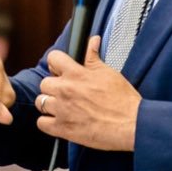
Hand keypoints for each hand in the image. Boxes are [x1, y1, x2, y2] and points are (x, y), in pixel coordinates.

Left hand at [35, 36, 139, 150]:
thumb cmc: (123, 100)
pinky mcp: (63, 129)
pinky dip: (48, 122)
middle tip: (65, 92)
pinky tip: (58, 120)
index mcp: (76, 74)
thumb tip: (92, 41)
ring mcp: (62, 110)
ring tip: (62, 107)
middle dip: (53, 86)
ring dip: (50, 104)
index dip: (57, 63)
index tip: (60, 69)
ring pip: (40, 102)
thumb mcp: (108, 72)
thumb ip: (93, 56)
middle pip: (44, 83)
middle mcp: (65, 90)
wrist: (131, 124)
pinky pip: (41, 123)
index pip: (53, 58)